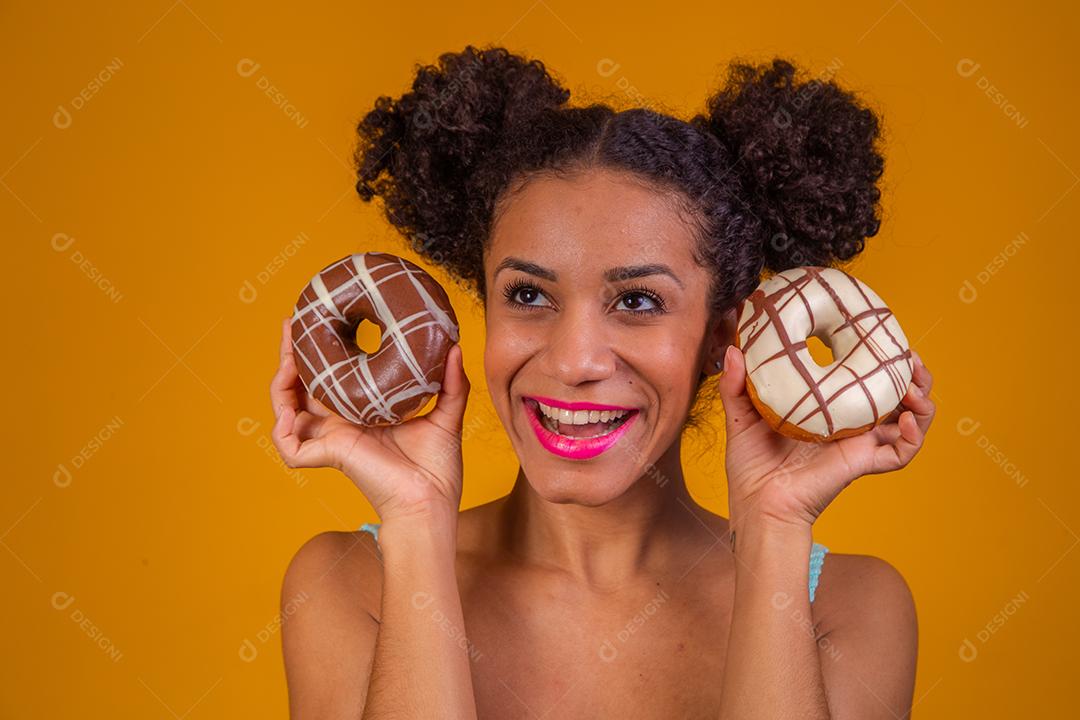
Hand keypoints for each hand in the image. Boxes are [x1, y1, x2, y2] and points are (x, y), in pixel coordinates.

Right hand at [269, 317, 469, 521]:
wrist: (431, 501)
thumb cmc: (437, 469)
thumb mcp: (447, 416)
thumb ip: (451, 383)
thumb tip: (454, 347)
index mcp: (363, 412)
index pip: (332, 378)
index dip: (321, 352)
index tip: (319, 322)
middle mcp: (341, 424)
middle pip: (302, 387)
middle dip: (291, 356)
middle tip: (291, 325)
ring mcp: (332, 440)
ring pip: (287, 411)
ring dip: (280, 385)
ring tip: (286, 360)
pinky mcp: (330, 456)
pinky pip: (290, 447)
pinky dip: (280, 431)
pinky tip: (286, 413)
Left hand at [718, 345, 934, 527]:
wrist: (757, 504)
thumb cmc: (750, 466)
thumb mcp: (741, 416)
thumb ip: (737, 384)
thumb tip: (733, 349)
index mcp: (827, 410)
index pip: (861, 380)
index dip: (877, 360)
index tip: (881, 337)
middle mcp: (849, 425)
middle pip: (896, 397)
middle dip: (911, 376)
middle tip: (911, 358)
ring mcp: (859, 444)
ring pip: (909, 422)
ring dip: (922, 401)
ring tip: (917, 385)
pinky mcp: (862, 463)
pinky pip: (901, 453)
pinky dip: (914, 437)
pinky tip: (909, 420)